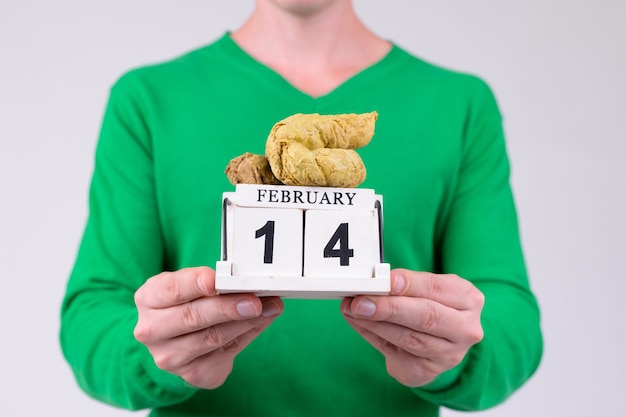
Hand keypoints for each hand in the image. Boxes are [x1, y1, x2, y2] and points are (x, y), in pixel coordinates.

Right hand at [133, 267, 282, 388]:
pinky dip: (247, 335)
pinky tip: (260, 322)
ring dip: (244, 322)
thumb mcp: (190, 286)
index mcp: (148, 299)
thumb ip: (215, 284)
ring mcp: (170, 356)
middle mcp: (152, 330)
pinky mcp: (192, 374)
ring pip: (212, 337)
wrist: (174, 341)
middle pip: (192, 317)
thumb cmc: (186, 304)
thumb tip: (253, 285)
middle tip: (254, 301)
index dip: (193, 284)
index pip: (171, 289)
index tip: (214, 280)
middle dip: (227, 307)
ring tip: (268, 309)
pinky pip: (226, 353)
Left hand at [341, 269, 483, 386]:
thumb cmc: (430, 305)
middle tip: (361, 302)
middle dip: (390, 308)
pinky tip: (358, 323)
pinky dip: (372, 335)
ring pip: (410, 338)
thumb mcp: (427, 289)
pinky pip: (395, 352)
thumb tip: (372, 282)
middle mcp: (465, 328)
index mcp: (468, 299)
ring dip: (376, 323)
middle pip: (426, 317)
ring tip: (354, 311)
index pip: (437, 288)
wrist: (438, 343)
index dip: (409, 284)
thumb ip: (404, 285)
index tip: (385, 281)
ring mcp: (449, 353)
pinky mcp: (427, 370)